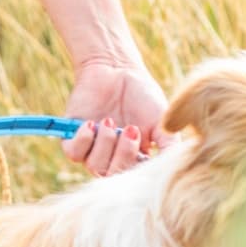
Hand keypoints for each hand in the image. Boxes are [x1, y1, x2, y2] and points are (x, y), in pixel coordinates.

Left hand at [60, 58, 173, 176]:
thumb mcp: (163, 121)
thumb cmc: (143, 96)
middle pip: (112, 175)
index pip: (132, 178)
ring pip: (94, 166)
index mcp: (133, 158)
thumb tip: (173, 167)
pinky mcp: (72, 136)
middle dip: (123, 154)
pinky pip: (73, 153)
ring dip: (105, 143)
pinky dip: (83, 140)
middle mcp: (111, 157)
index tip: (144, 143)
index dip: (137, 167)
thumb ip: (169, 146)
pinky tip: (91, 123)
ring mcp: (92, 148)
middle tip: (131, 129)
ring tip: (110, 120)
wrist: (118, 69)